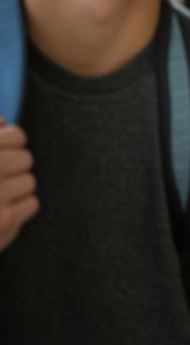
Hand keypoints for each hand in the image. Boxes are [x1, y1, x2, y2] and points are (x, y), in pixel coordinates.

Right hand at [0, 121, 38, 251]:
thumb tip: (3, 123)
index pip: (16, 136)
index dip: (12, 142)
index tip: (3, 151)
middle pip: (26, 159)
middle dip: (14, 167)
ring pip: (30, 182)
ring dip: (16, 189)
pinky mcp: (5, 221)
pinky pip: (32, 203)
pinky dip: (21, 207)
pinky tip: (1, 211)